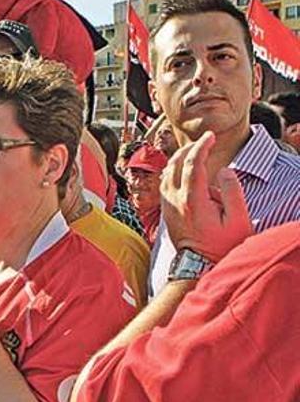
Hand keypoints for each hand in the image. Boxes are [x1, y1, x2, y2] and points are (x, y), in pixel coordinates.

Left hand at [160, 131, 252, 261]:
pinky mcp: (165, 209)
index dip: (202, 146)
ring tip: (195, 152)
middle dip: (190, 148)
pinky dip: (173, 170)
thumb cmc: (220, 245)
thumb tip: (223, 170)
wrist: (197, 265)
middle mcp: (175, 199)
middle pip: (176, 163)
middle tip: (204, 141)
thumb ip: (232, 192)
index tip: (210, 136)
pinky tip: (183, 170)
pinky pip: (164, 182)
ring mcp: (167, 204)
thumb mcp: (238, 220)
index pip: (193, 163)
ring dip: (180, 158)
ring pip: (167, 171)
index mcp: (192, 199)